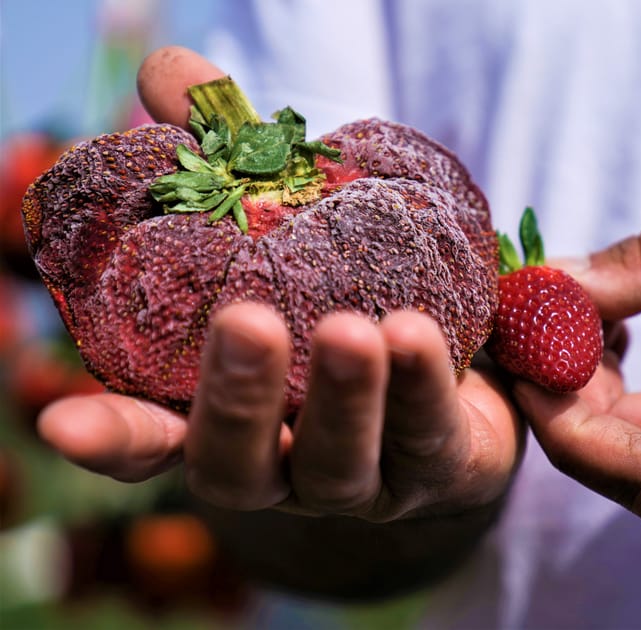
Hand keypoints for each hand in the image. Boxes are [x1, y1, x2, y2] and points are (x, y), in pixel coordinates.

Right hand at [38, 46, 520, 522]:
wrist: (463, 350)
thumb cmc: (354, 287)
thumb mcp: (292, 227)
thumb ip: (232, 161)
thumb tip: (170, 74)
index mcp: (234, 417)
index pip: (155, 442)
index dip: (112, 438)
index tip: (62, 421)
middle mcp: (286, 463)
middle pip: (241, 464)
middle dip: (238, 399)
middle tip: (245, 322)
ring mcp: (363, 477)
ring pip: (339, 463)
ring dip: (343, 398)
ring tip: (351, 328)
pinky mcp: (440, 468)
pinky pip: (429, 438)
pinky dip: (421, 388)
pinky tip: (416, 333)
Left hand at [520, 216, 640, 519]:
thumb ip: (639, 270)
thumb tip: (546, 285)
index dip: (571, 433)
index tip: (528, 371)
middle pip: (626, 471)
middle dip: (563, 406)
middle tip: (530, 338)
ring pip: (630, 459)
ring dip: (583, 397)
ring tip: (569, 325)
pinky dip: (611, 396)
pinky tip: (604, 341)